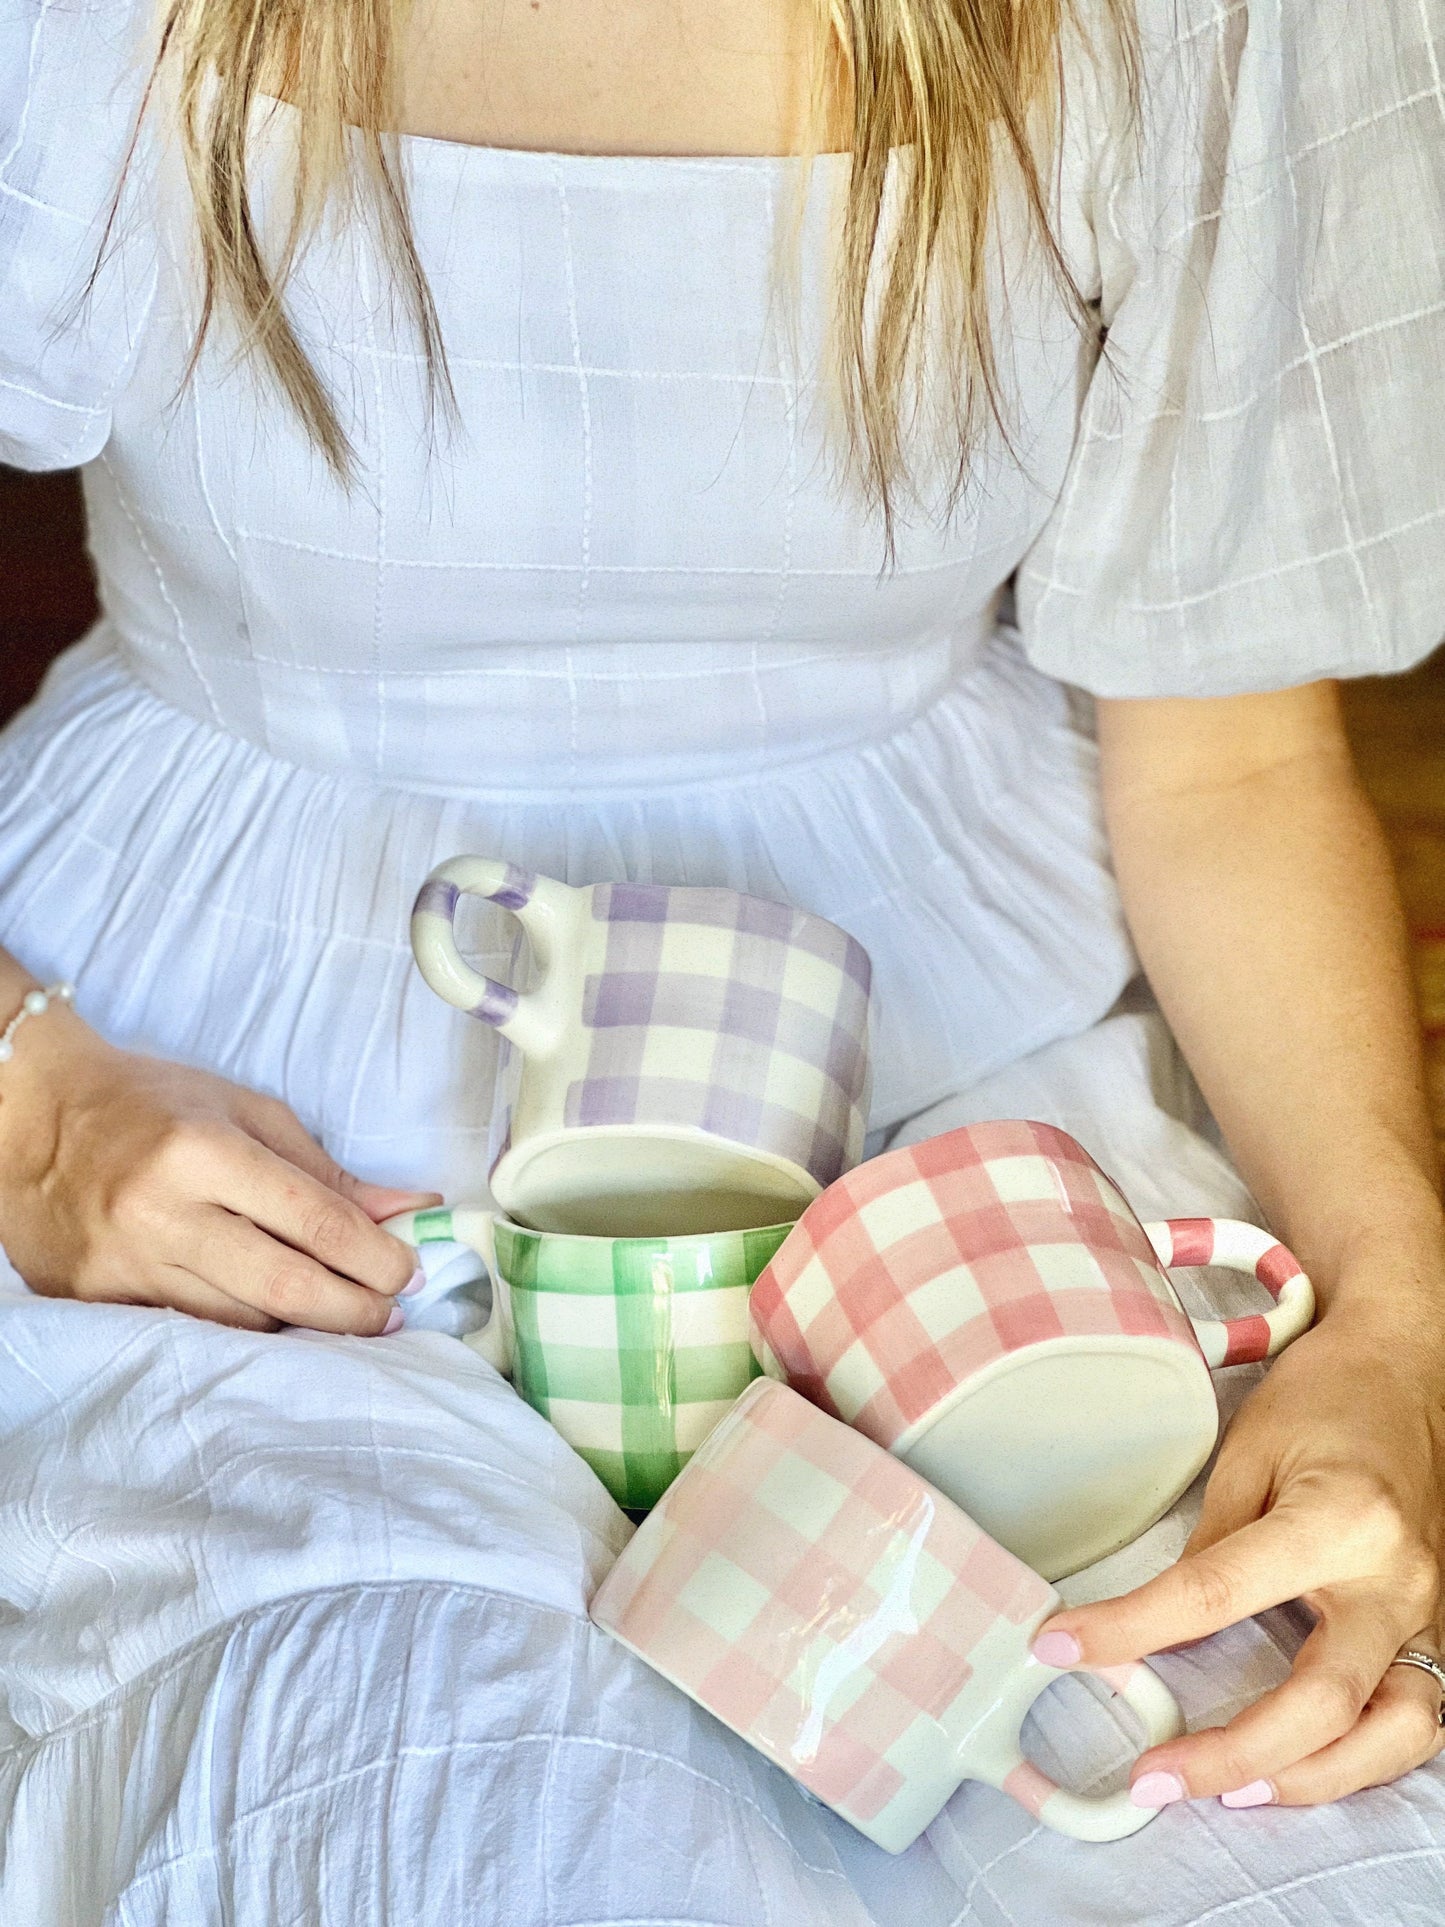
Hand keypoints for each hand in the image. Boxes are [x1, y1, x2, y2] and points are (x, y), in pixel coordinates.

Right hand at [0, 1000, 440, 1334]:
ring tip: (339, 1314)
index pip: (313, 1222)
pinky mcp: (90, 1300)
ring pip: (238, 1323)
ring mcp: (121, 1264)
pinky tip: (272, 1321)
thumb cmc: (150, 1103)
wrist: (28, 1115)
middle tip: (391, 1315)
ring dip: (300, 1326)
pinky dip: (239, 1329)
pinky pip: (188, 1330)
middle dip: (352, 1310)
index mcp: (202, 1152)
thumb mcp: (246, 1113)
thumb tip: (408, 1211)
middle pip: (283, 1286)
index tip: (410, 1273)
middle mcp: (160, 1213)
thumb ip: (327, 1172)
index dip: (374, 1257)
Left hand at [1032, 1307, 1444, 1808]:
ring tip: (1230, 1790)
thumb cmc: (1326, 1394)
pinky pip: (1418, 1718)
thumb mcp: (1249, 1449)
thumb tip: (1166, 1624)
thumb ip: (1214, 1545)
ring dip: (1310, 1779)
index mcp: (1337, 1519)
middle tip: (1154, 1776)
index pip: (1216, 1593)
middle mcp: (1395, 1578)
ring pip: (1391, 1735)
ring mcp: (1432, 1610)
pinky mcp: (1441, 1624)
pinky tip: (1299, 1766)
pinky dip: (1361, 1758)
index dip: (1131, 1629)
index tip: (1063, 1647)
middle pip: (1323, 1702)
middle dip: (1233, 1754)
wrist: (1410, 1366)